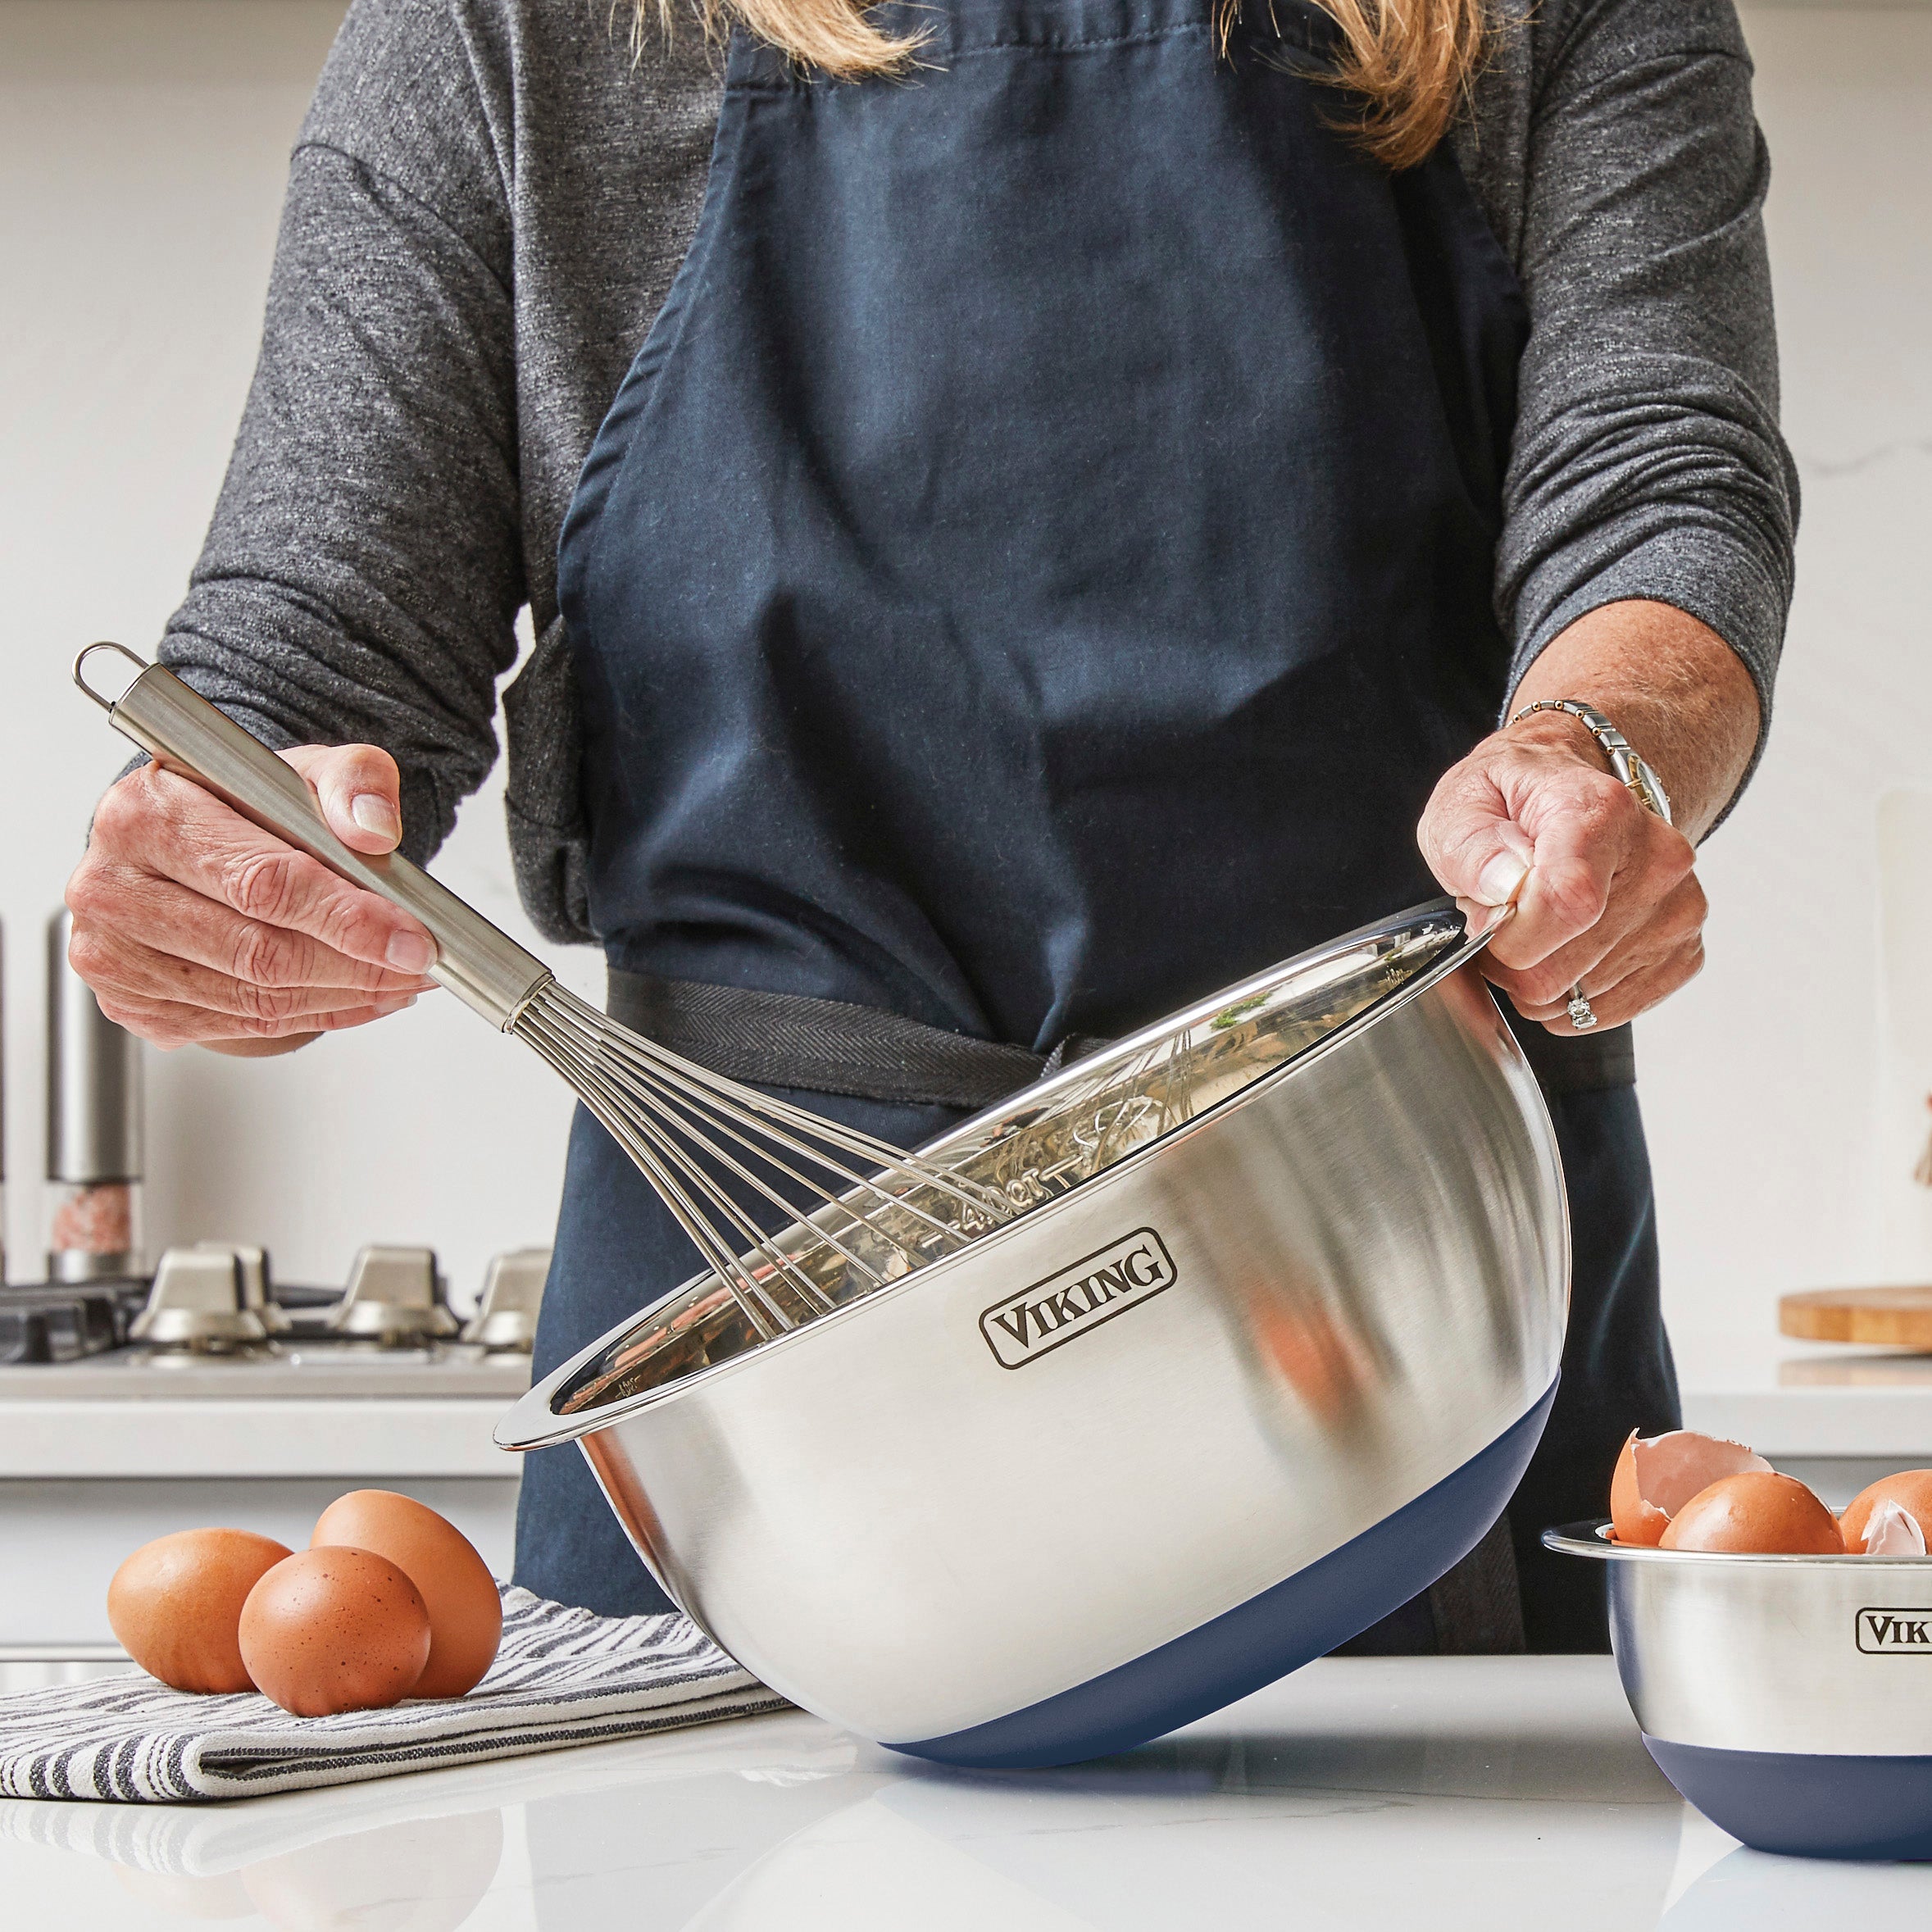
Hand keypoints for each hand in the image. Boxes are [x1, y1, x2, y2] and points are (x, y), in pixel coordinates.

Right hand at [66, 745, 438, 1055]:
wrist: (190, 836)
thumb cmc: (240, 804)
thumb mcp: (304, 768)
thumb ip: (352, 782)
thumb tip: (373, 829)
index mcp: (146, 815)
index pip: (261, 883)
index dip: (347, 918)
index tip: (412, 939)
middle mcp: (112, 887)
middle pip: (258, 952)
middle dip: (357, 967)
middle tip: (418, 966)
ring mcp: (113, 953)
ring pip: (254, 998)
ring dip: (344, 997)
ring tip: (400, 980)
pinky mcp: (130, 1001)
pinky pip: (240, 1024)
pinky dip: (313, 1015)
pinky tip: (357, 995)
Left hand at [1417, 711, 1704, 1033]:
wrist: (1577, 799)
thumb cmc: (1518, 802)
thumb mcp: (1466, 803)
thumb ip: (1471, 847)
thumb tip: (1503, 888)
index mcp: (1602, 813)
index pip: (1567, 905)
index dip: (1510, 937)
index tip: (1489, 920)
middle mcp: (1658, 861)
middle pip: (1562, 968)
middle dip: (1511, 961)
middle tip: (1504, 920)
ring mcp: (1678, 910)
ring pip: (1579, 998)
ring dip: (1539, 976)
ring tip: (1536, 927)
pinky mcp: (1684, 951)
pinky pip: (1608, 1012)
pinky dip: (1572, 995)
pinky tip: (1565, 952)